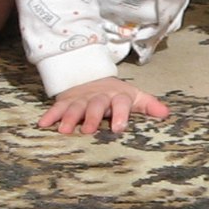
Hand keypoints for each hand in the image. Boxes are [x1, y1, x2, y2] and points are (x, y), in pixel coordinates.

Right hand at [39, 77, 171, 134]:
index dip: (120, 114)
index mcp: (117, 96)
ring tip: (64, 130)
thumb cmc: (116, 95)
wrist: (91, 77)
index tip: (119, 129)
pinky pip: (57, 107)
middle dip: (91, 117)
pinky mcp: (65, 101)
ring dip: (69, 117)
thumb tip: (166, 114)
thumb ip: (148, 105)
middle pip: (96, 105)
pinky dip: (50, 115)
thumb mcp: (133, 97)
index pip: (121, 103)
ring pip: (75, 106)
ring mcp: (81, 98)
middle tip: (88, 131)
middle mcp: (98, 96)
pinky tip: (42, 125)